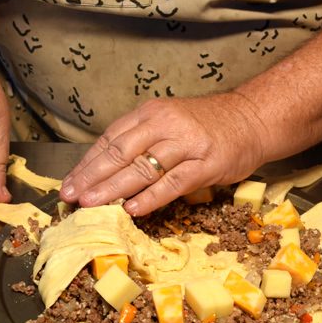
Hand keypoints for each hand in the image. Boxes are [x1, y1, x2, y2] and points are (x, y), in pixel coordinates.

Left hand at [59, 92, 268, 215]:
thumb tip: (107, 172)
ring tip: (92, 204)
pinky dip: (151, 197)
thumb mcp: (170, 123)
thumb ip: (142, 142)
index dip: (87, 163)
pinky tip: (133, 208)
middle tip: (72, 196)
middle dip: (92, 177)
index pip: (110, 139)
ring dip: (113, 188)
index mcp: (150, 114)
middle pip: (120, 152)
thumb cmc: (208, 126)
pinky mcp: (205, 163)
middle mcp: (165, 125)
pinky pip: (172, 182)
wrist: (252, 119)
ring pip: (142, 168)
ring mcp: (185, 144)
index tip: (69, 183)